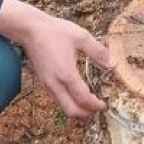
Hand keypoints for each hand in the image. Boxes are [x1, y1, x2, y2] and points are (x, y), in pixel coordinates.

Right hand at [0, 0, 111, 119]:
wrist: (30, 29)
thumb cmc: (55, 31)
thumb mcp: (81, 37)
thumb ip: (98, 51)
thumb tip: (114, 64)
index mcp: (66, 73)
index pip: (83, 99)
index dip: (95, 105)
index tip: (105, 105)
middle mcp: (55, 83)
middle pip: (71, 111)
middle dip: (86, 114)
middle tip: (98, 110)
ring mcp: (47, 84)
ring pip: (63, 106)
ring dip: (78, 109)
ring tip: (91, 104)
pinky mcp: (43, 82)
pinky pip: (58, 99)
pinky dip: (69, 102)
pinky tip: (77, 95)